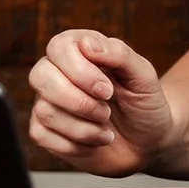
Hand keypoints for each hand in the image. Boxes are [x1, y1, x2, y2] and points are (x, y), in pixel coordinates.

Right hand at [28, 30, 176, 176]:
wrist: (148, 142)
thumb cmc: (144, 103)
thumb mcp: (143, 75)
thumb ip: (119, 54)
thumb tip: (87, 44)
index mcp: (80, 50)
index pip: (59, 47)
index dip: (81, 71)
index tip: (108, 90)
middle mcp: (58, 72)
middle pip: (40, 76)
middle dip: (78, 101)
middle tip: (106, 111)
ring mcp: (48, 101)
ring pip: (45, 110)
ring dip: (83, 127)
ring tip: (106, 127)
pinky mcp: (45, 130)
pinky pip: (42, 135)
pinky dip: (76, 143)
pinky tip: (94, 139)